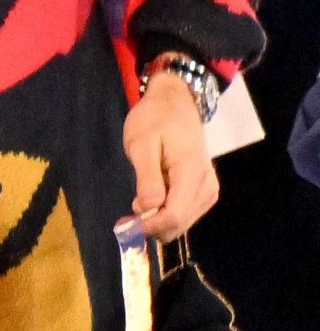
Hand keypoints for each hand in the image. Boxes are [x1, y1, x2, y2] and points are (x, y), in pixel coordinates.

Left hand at [123, 70, 220, 242]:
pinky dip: (165, 216)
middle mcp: (207, 186)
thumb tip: (146, 209)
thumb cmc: (155, 119)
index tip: (123, 225)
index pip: (173, 215)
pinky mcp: (205, 190)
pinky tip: (151, 203)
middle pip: (178, 224)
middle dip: (150, 227)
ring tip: (135, 208)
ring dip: (157, 223)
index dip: (147, 226)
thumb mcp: (142, 144)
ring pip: (181, 224)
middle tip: (124, 219)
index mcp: (192, 173)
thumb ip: (147, 178)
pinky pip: (185, 215)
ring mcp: (209, 189)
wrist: (176, 103)